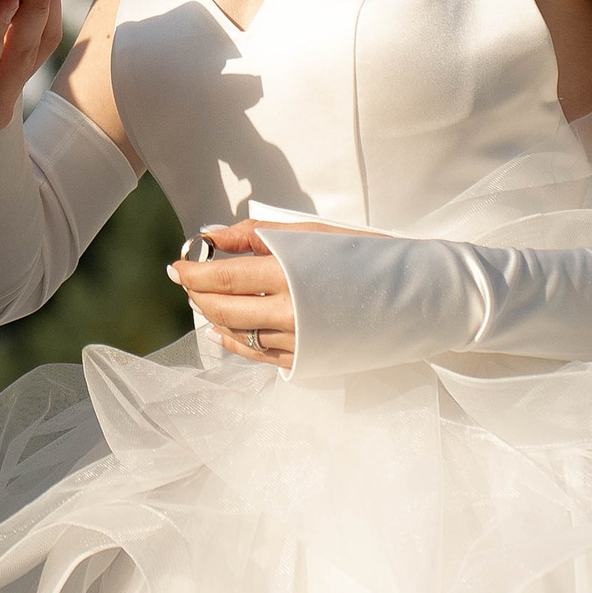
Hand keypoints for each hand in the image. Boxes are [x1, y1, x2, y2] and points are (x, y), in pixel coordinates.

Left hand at [167, 216, 363, 369]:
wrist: (413, 295)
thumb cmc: (365, 255)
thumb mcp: (310, 232)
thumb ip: (254, 234)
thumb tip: (209, 237)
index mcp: (288, 274)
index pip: (221, 278)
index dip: (192, 273)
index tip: (178, 265)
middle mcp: (288, 313)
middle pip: (221, 309)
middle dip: (197, 294)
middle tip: (187, 280)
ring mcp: (296, 342)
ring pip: (236, 334)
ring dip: (213, 316)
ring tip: (204, 299)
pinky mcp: (305, 360)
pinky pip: (257, 356)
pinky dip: (233, 343)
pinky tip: (220, 332)